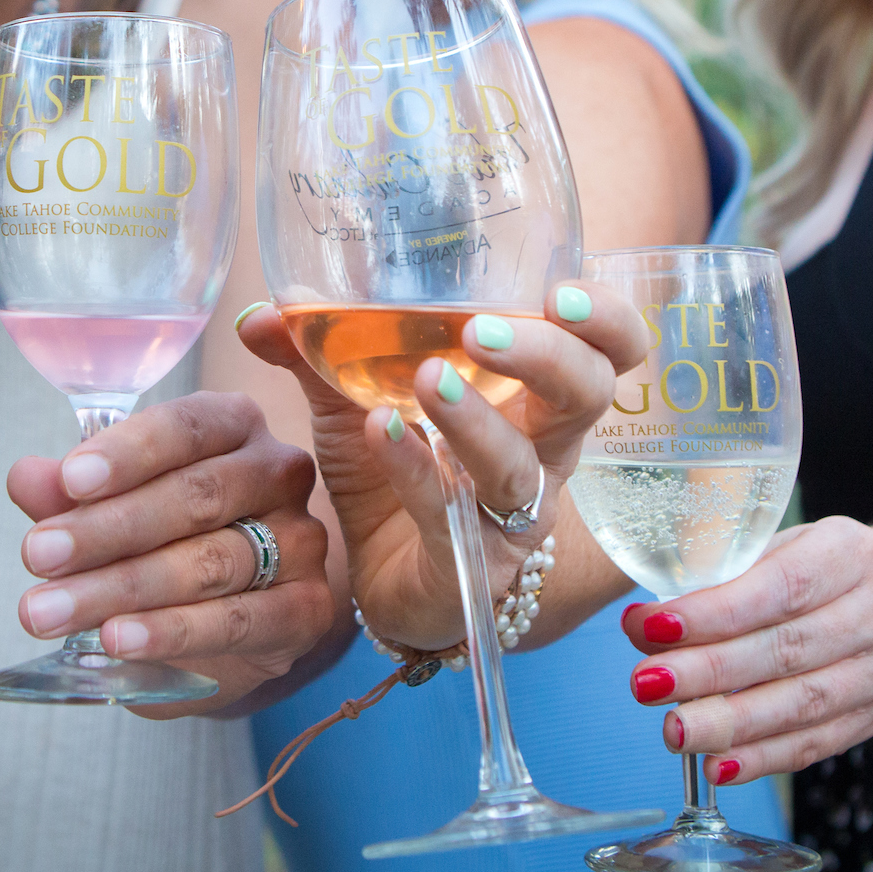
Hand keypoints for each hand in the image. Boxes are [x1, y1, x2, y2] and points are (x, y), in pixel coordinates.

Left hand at [6, 392, 332, 714]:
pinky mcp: (307, 609)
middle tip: (38, 555)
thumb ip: (71, 491)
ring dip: (123, 588)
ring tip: (52, 612)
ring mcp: (301, 540)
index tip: (70, 481)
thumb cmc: (169, 536)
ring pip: (211, 562)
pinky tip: (118, 639)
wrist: (233, 614)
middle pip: (196, 496)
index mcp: (232, 425)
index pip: (184, 427)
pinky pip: (237, 620)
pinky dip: (172, 632)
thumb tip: (28, 478)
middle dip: (108, 529)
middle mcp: (277, 472)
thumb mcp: (113, 505)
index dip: (127, 453)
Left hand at [238, 281, 645, 650]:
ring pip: (518, 466)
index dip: (604, 320)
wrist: (384, 583)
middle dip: (548, 356)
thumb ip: (320, 348)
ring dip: (475, 418)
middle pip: (586, 397)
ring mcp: (510, 514)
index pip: (606, 351)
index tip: (563, 288)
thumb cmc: (398, 473)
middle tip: (483, 328)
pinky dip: (415, 470)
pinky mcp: (471, 564)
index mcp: (535, 398)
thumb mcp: (358, 400)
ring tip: (427, 378)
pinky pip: (451, 517)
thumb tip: (265, 307)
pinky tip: (382, 430)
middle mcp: (541, 452)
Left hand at [621, 516, 872, 783]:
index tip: (653, 628)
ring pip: (802, 705)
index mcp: (851, 553)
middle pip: (787, 650)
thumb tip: (644, 625)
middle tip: (648, 685)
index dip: (714, 613)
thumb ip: (715, 581)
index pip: (780, 586)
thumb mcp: (769, 549)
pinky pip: (815, 744)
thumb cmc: (806, 567)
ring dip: (729, 725)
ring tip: (675, 731)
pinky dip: (761, 758)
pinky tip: (717, 765)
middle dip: (709, 673)